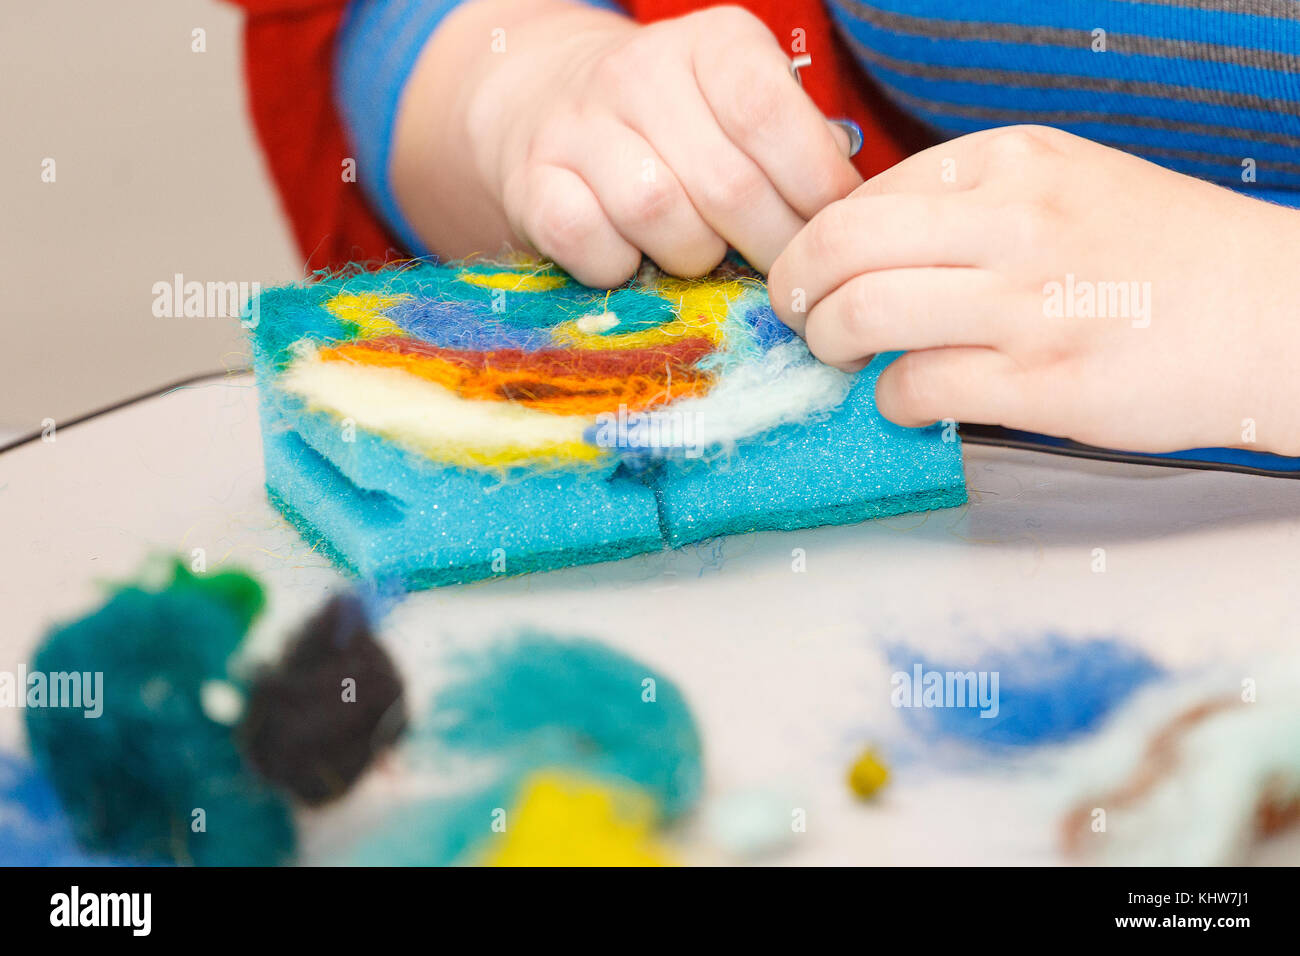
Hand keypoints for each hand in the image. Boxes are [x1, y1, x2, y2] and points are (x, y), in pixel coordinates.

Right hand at [395, 1, 859, 286]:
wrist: (544, 103)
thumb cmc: (677, 124)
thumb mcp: (741, 109)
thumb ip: (798, 146)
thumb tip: (845, 209)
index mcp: (712, 44)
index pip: (771, 116)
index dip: (813, 189)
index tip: (828, 231)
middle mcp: (640, 72)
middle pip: (726, 183)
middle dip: (767, 245)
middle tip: (782, 273)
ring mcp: (577, 127)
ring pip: (659, 214)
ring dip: (694, 257)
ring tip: (703, 255)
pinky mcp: (531, 183)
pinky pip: (590, 244)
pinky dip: (620, 268)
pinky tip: (633, 258)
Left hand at [768, 125, 1299, 455]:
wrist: (1277, 315)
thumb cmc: (1164, 256)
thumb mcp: (1068, 185)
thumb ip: (973, 205)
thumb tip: (870, 243)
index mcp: (1013, 162)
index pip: (866, 193)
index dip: (817, 240)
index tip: (813, 272)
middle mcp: (1015, 221)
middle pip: (841, 244)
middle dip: (795, 288)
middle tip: (798, 316)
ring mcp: (1028, 303)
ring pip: (862, 313)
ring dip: (828, 344)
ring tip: (841, 357)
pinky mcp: (1042, 384)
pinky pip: (915, 388)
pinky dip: (889, 401)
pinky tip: (907, 400)